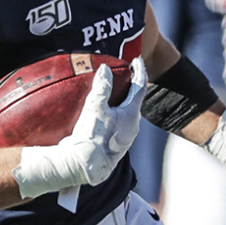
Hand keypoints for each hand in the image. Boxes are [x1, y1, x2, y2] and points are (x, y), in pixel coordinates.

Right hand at [12, 59, 147, 197]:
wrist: (84, 164)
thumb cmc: (92, 135)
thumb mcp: (95, 106)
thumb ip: (102, 86)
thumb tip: (105, 69)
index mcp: (132, 114)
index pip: (140, 87)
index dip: (140, 71)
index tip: (137, 60)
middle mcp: (133, 126)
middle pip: (135, 100)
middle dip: (131, 86)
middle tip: (125, 73)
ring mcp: (125, 136)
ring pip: (127, 112)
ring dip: (122, 100)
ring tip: (113, 90)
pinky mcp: (115, 144)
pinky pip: (118, 122)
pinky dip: (114, 112)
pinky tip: (103, 110)